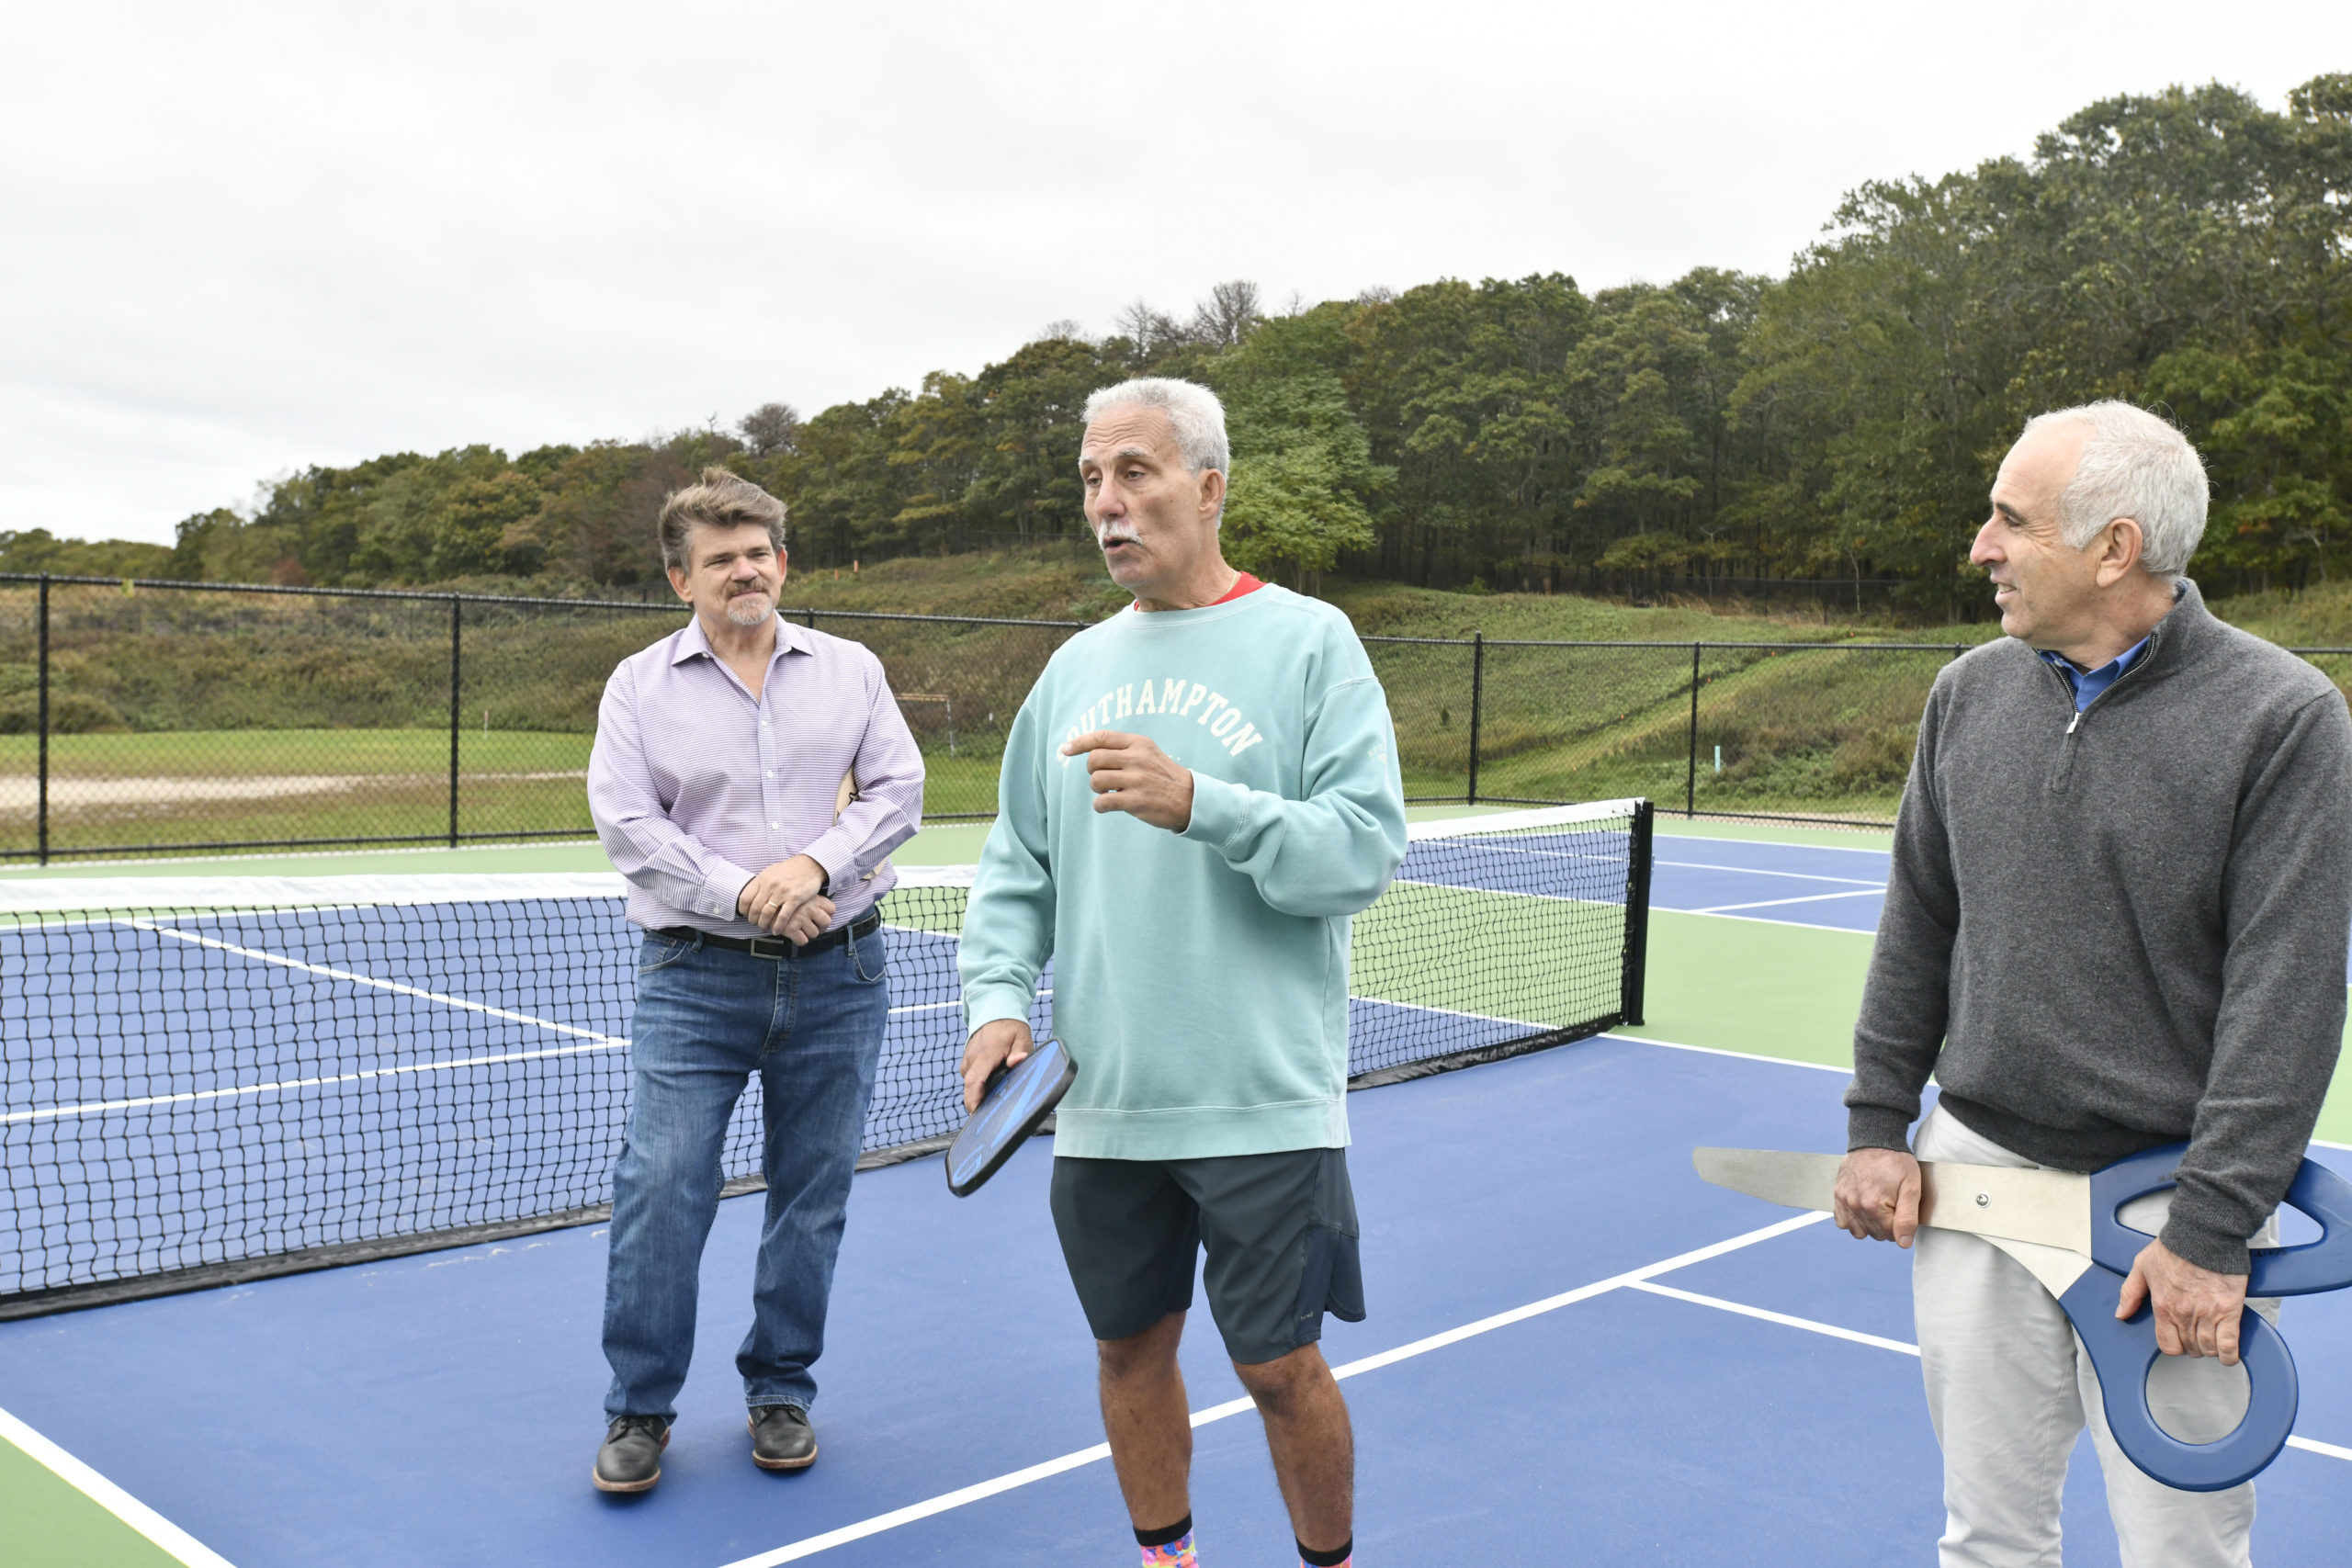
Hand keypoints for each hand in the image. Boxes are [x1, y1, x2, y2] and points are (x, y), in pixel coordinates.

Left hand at [737, 854, 832, 941]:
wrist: (809, 865)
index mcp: (762, 878)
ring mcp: (783, 892)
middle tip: (755, 923)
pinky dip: (778, 926)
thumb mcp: (770, 872)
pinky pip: (783, 916)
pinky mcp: (795, 898)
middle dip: (753, 919)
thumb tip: (750, 896)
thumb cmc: (789, 870)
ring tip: (764, 927)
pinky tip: (776, 931)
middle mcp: (770, 885)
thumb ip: (760, 884)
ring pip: (767, 913)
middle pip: (755, 908)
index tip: (746, 914)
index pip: (745, 898)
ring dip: (763, 924)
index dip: (743, 910)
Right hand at [960, 1019, 1033, 1112]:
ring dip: (981, 1094)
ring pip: (971, 1085)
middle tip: (993, 1115)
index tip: (977, 1114)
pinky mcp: (967, 1064)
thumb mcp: (1021, 1037)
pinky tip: (993, 1089)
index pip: (974, 1080)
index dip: (974, 1099)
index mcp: (986, 1053)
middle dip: (979, 1103)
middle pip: (970, 1088)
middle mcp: (972, 1058)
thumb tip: (1016, 1061)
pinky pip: (972, 1080)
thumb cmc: (1010, 1028)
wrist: (994, 1012)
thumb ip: (1020, 1051)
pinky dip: (980, 1087)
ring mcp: (968, 1061)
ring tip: (997, 1099)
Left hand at [1062, 730, 1193, 830]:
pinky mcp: (1135, 801)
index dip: (1079, 742)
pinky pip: (1102, 802)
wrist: (1189, 798)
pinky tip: (1107, 805)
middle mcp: (1136, 758)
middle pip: (1094, 759)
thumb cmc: (1163, 775)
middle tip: (1103, 778)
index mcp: (1138, 743)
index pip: (1101, 737)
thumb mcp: (1148, 751)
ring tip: (1108, 791)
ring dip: (1096, 789)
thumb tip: (1089, 751)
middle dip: (1092, 770)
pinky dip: (1099, 805)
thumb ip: (1123, 748)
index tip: (1065, 749)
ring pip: (1096, 780)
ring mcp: (1136, 779)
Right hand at [1834, 1147, 1921, 1246]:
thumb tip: (1903, 1243)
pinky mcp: (1837, 1196)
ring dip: (1870, 1225)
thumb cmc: (1896, 1162)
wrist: (1875, 1140)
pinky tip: (1863, 1208)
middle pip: (1875, 1235)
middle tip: (1893, 1205)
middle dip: (1887, 1225)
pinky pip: (1842, 1222)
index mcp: (1874, 1206)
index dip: (1901, 1225)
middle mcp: (1855, 1206)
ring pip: (1858, 1232)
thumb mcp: (1911, 1187)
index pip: (1891, 1236)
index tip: (1902, 1208)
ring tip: (1879, 1208)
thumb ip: (1908, 1218)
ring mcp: (1843, 1201)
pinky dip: (1853, 1220)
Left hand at [2117, 1238, 2249, 1364]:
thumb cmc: (2175, 1247)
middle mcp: (2184, 1314)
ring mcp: (2208, 1314)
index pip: (2167, 1345)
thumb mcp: (2142, 1265)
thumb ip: (2130, 1292)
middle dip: (2193, 1346)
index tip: (2179, 1339)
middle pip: (2190, 1348)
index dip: (2173, 1346)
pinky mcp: (2230, 1311)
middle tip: (2196, 1335)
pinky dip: (2229, 1355)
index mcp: (2163, 1305)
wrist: (2204, 1234)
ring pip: (2209, 1349)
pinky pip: (2230, 1345)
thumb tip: (2122, 1313)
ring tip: (2212, 1339)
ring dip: (2210, 1349)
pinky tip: (2228, 1353)